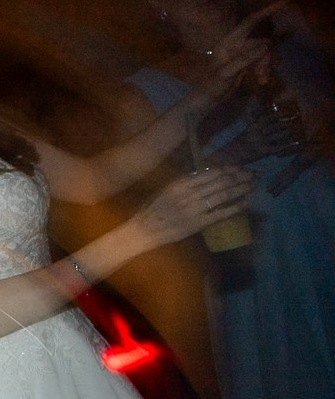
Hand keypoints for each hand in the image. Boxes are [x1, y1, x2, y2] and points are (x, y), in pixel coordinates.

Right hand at [132, 167, 254, 246]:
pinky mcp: (198, 223)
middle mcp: (190, 193)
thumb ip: (185, 182)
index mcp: (181, 183)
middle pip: (221, 181)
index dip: (229, 169)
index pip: (211, 172)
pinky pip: (221, 213)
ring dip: (241, 188)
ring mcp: (195, 208)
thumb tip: (205, 174)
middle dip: (240, 176)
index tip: (240, 167)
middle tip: (254, 174)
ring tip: (253, 184)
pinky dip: (235, 207)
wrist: (143, 230)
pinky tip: (246, 203)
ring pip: (224, 194)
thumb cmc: (151, 209)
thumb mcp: (166, 189)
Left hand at [197, 0, 287, 100]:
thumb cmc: (211, 86)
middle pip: (262, 40)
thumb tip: (266, 44)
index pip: (250, 22)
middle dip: (268, 55)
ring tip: (262, 78)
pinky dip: (266, 69)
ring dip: (267, 64)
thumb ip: (245, 59)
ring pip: (265, 51)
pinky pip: (263, 60)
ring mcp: (243, 52)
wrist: (208, 99)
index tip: (285, 2)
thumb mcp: (226, 73)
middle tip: (263, 72)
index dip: (267, 11)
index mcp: (229, 41)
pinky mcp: (247, 62)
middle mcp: (237, 43)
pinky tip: (263, 81)